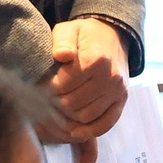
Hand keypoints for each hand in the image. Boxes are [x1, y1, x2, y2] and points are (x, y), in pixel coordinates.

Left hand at [46, 20, 129, 162]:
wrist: (112, 36)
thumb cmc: (84, 35)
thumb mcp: (69, 29)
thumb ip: (62, 41)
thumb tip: (62, 55)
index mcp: (97, 60)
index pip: (64, 85)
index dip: (48, 88)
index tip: (40, 85)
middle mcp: (111, 78)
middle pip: (73, 104)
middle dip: (55, 103)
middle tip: (46, 99)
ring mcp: (118, 92)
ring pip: (86, 116)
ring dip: (68, 117)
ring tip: (57, 108)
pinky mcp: (121, 102)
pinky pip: (106, 124)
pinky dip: (89, 131)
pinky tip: (74, 132)